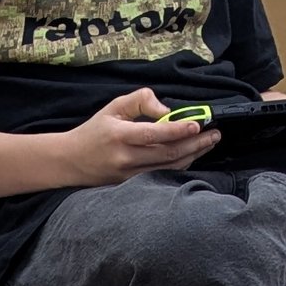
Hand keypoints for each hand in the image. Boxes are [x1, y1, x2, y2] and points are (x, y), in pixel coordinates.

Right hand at [63, 87, 219, 185]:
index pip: (154, 134)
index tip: (198, 124)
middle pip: (168, 153)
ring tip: (209, 143)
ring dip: (193, 155)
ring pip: (169, 167)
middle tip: (215, 134)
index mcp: (120, 136)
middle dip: (196, 144)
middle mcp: (125, 158)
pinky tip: (192, 155)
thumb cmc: (94, 131)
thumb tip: (167, 110)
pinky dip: (181, 165)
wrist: (70, 161)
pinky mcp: (132, 184)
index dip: (178, 130)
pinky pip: (162, 175)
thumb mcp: (113, 107)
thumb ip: (141, 101)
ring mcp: (129, 175)